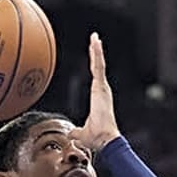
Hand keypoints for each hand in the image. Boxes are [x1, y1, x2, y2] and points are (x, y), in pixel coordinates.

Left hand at [70, 33, 120, 151]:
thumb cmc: (97, 138)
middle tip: (94, 40)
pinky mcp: (101, 87)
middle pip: (98, 67)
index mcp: (98, 98)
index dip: (95, 66)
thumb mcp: (82, 134)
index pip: (96, 77)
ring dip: (97, 51)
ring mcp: (103, 88)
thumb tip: (71, 134)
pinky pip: (99, 67)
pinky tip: (96, 43)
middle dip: (96, 53)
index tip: (93, 55)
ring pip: (99, 65)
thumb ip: (76, 132)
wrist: (105, 139)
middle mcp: (102, 91)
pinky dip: (98, 55)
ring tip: (94, 37)